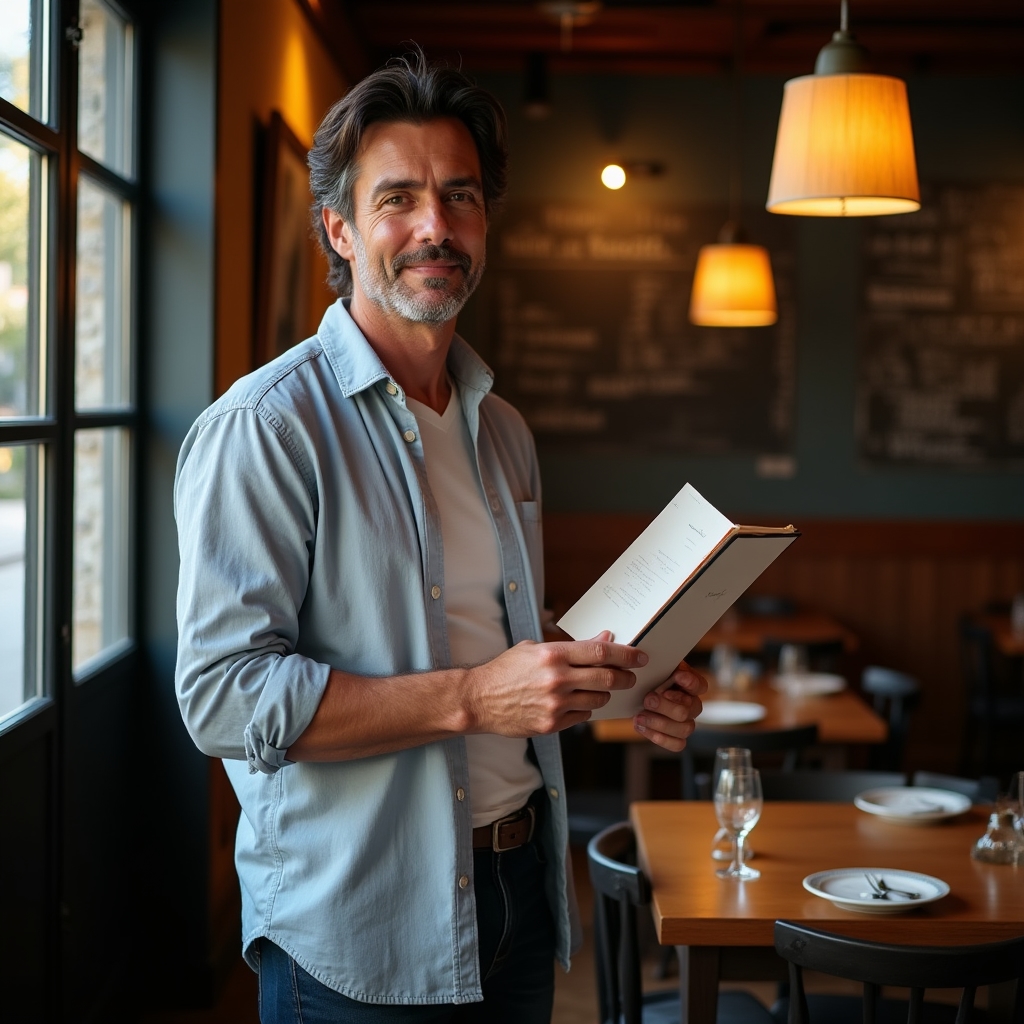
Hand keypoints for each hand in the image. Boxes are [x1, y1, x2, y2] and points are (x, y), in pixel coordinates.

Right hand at [465, 630, 645, 736]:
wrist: (479, 700)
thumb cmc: (506, 670)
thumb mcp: (536, 648)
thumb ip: (572, 646)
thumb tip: (604, 640)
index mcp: (553, 655)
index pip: (600, 653)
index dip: (626, 654)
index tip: (640, 656)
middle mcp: (557, 680)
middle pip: (607, 678)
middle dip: (625, 677)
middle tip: (630, 676)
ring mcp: (555, 705)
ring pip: (598, 700)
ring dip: (604, 694)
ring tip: (597, 688)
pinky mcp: (552, 724)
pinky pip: (582, 717)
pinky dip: (585, 709)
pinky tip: (576, 702)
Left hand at [632, 660, 706, 751]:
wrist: (635, 696)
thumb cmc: (648, 679)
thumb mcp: (654, 667)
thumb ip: (658, 663)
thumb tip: (648, 654)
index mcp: (690, 685)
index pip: (700, 685)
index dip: (691, 682)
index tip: (677, 676)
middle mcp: (691, 704)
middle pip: (689, 710)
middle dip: (666, 705)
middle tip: (648, 699)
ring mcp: (685, 722)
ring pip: (685, 729)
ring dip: (660, 723)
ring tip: (640, 715)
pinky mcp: (676, 737)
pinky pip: (677, 744)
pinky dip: (659, 737)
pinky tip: (642, 726)